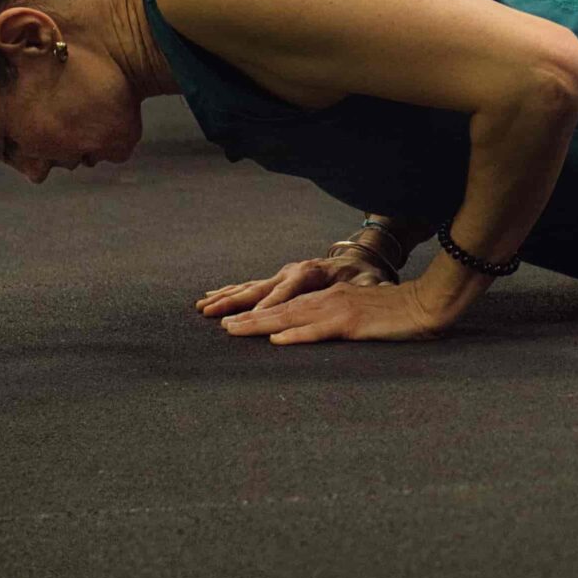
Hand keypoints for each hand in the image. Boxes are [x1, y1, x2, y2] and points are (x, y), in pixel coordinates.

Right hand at [195, 248, 396, 320]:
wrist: (358, 259)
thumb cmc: (365, 275)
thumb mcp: (371, 281)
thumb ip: (367, 287)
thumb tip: (373, 290)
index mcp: (312, 272)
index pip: (290, 291)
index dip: (275, 304)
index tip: (259, 317)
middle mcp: (292, 272)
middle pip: (261, 289)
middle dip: (238, 303)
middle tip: (217, 316)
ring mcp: (282, 275)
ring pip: (249, 288)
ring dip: (226, 298)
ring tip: (203, 307)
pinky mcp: (277, 281)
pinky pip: (249, 288)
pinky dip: (230, 292)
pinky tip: (211, 298)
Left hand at [212, 275, 456, 346]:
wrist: (428, 304)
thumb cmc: (400, 313)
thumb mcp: (365, 315)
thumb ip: (342, 320)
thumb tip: (321, 331)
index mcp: (331, 297)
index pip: (289, 305)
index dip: (260, 312)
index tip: (234, 320)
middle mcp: (330, 298)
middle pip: (282, 309)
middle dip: (248, 317)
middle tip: (220, 326)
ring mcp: (340, 309)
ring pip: (292, 317)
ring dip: (261, 324)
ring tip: (235, 331)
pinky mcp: (353, 322)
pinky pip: (320, 330)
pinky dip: (297, 334)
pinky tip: (278, 339)